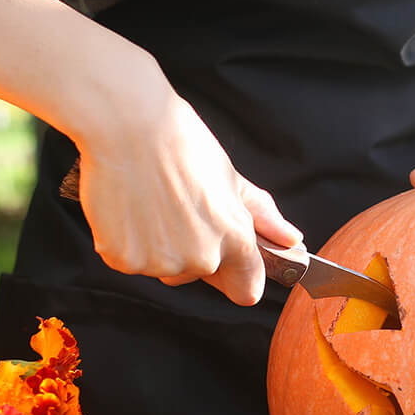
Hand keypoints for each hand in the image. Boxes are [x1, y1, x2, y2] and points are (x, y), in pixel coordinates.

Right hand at [73, 57, 300, 305]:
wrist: (127, 124)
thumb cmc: (180, 142)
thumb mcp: (230, 176)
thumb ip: (261, 216)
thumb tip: (291, 239)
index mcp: (234, 238)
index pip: (247, 289)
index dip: (238, 277)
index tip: (229, 266)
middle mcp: (200, 257)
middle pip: (196, 274)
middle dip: (189, 249)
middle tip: (175, 206)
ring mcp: (160, 263)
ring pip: (160, 268)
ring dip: (155, 246)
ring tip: (148, 202)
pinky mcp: (123, 259)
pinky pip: (127, 261)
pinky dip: (124, 242)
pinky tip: (126, 208)